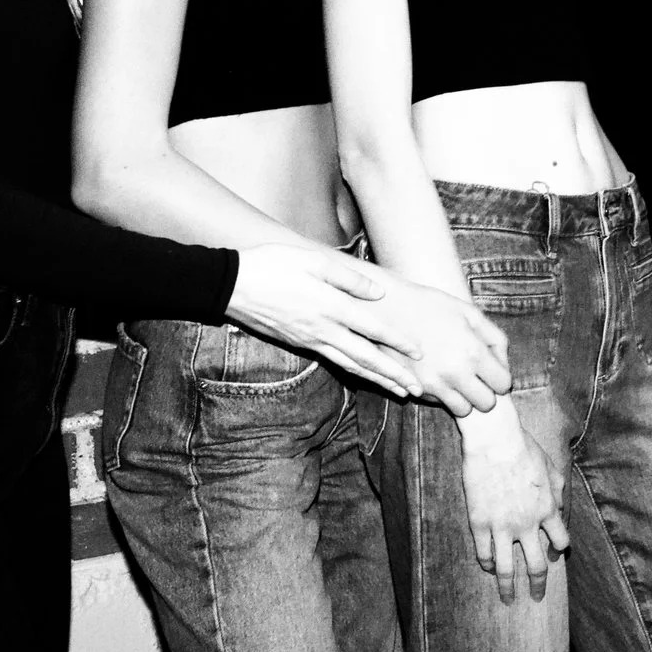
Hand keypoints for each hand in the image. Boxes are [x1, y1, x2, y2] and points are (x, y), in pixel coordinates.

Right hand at [223, 244, 426, 397]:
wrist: (232, 286)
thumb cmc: (273, 265)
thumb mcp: (313, 261)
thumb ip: (348, 278)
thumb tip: (378, 293)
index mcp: (330, 306)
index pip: (372, 328)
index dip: (397, 341)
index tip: (419, 353)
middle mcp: (323, 329)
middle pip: (365, 357)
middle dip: (394, 374)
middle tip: (418, 390)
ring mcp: (310, 340)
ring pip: (350, 365)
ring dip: (377, 379)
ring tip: (400, 391)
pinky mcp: (299, 343)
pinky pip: (333, 361)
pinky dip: (353, 371)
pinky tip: (365, 375)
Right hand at [389, 280, 513, 416]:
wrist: (389, 310)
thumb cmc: (433, 306)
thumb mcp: (471, 314)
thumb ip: (495, 340)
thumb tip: (503, 364)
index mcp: (473, 352)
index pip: (502, 385)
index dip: (501, 378)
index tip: (493, 371)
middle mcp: (455, 373)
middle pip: (486, 404)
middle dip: (486, 392)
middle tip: (478, 377)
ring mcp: (434, 384)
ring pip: (462, 410)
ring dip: (465, 398)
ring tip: (459, 378)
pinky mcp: (415, 389)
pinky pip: (439, 403)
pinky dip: (442, 394)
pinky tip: (438, 374)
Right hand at [455, 405, 569, 603]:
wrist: (495, 441)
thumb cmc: (524, 449)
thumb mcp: (551, 468)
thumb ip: (558, 491)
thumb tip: (560, 509)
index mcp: (548, 509)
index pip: (560, 541)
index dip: (558, 551)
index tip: (552, 556)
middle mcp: (528, 524)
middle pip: (536, 565)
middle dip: (538, 585)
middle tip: (537, 597)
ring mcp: (502, 526)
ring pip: (506, 568)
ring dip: (508, 587)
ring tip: (508, 599)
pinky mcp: (479, 523)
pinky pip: (483, 553)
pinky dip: (486, 564)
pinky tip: (488, 568)